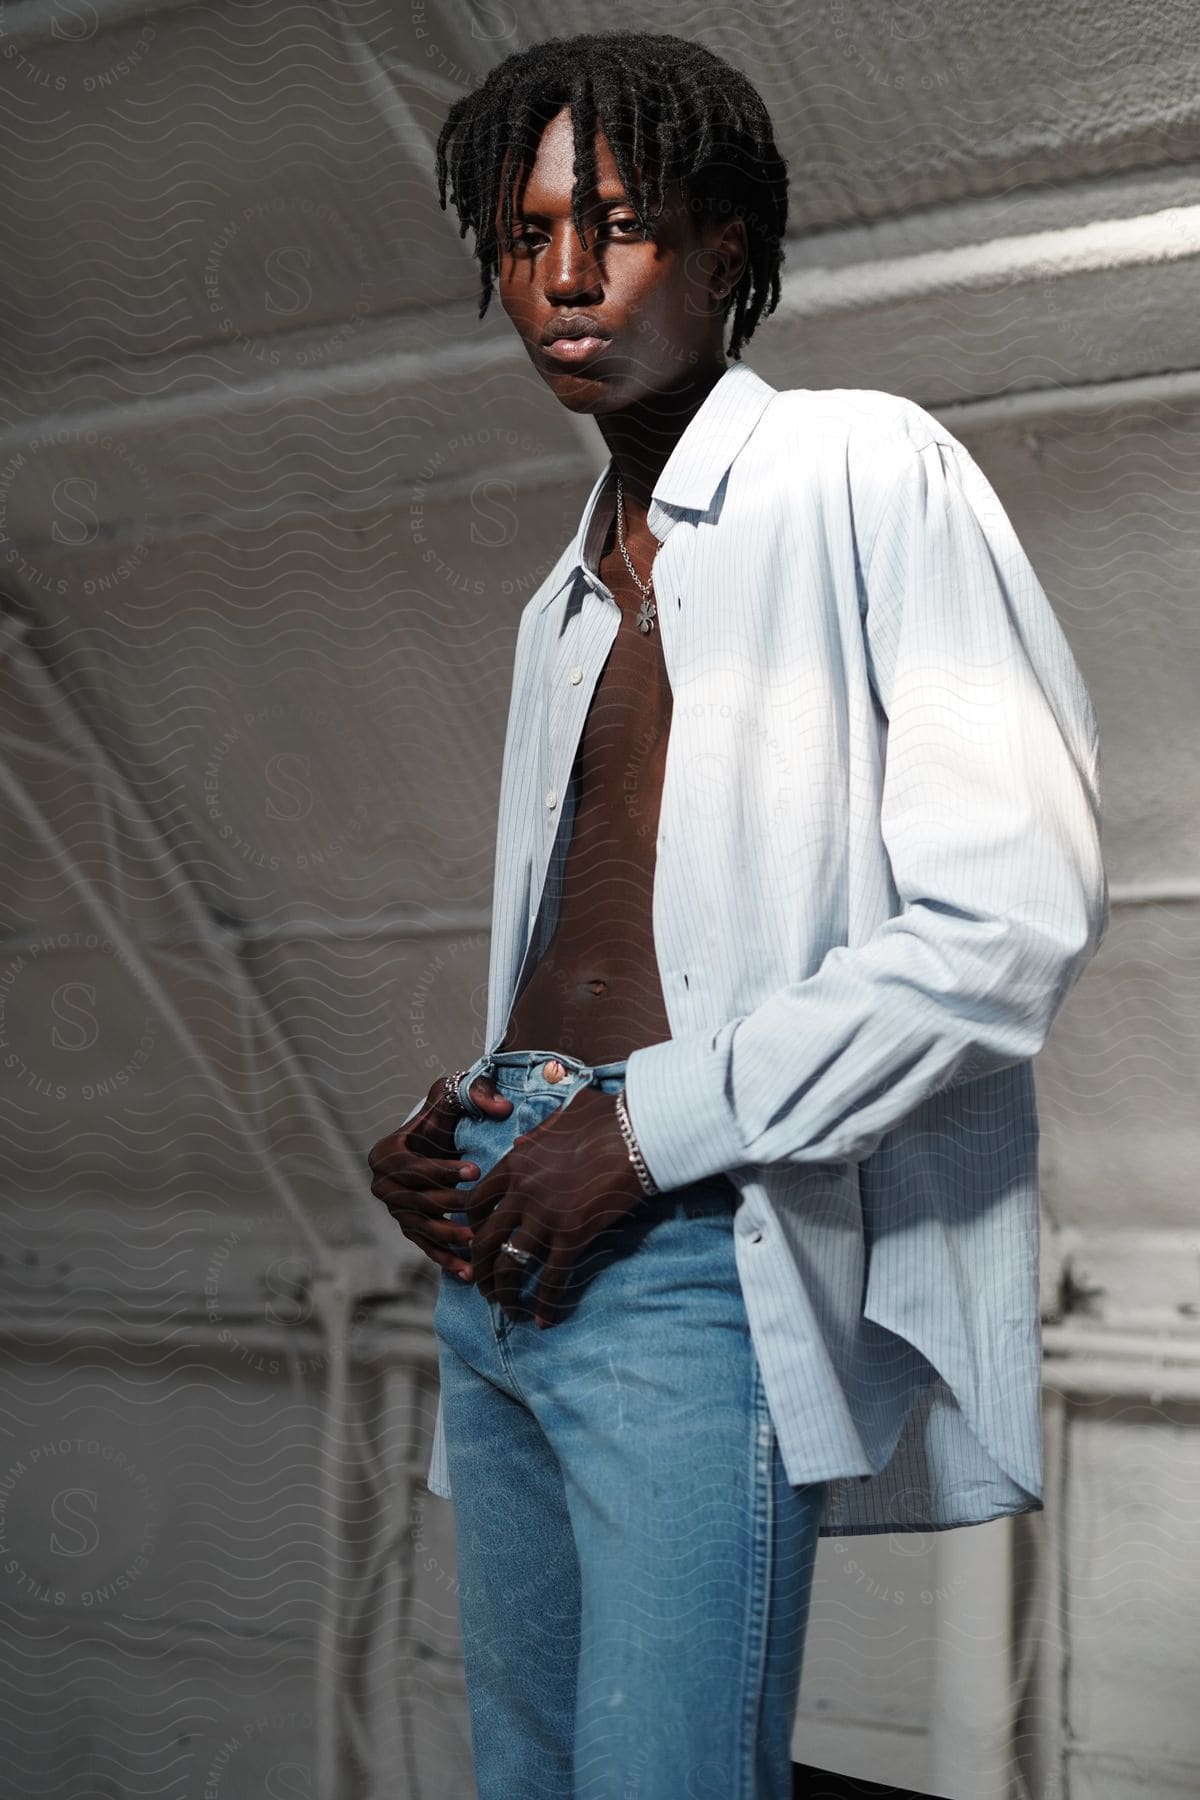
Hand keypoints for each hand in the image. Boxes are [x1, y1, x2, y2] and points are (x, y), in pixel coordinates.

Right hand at [367, 1071, 512, 1277]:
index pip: (412, 1166)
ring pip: (423, 1227)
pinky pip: (427, 1247)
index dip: (442, 1169)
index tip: (475, 1170)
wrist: (443, 1138)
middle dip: (451, 1203)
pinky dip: (447, 1260)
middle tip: (481, 1206)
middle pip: (418, 1200)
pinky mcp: (410, 1229)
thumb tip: (503, 1109)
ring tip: (477, 1241)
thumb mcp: (456, 1094)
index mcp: (385, 1153)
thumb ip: (477, 1093)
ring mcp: (395, 1211)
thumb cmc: (448, 1114)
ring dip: (450, 1236)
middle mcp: (382, 1185)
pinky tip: (469, 1272)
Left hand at [466, 1085, 648, 1327]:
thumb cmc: (606, 1118)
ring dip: (503, 1292)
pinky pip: (550, 1279)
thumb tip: (521, 1142)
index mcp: (515, 1164)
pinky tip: (543, 1321)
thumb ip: (536, 1134)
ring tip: (506, 1308)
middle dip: (479, 1267)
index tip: (478, 1241)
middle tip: (482, 1284)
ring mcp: (545, 1217)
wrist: (638, 1132)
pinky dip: (544, 1304)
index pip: (475, 1203)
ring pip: (509, 1266)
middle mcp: (522, 1193)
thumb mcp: (560, 1117)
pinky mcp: (573, 1236)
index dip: (471, 1227)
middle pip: (483, 1240)